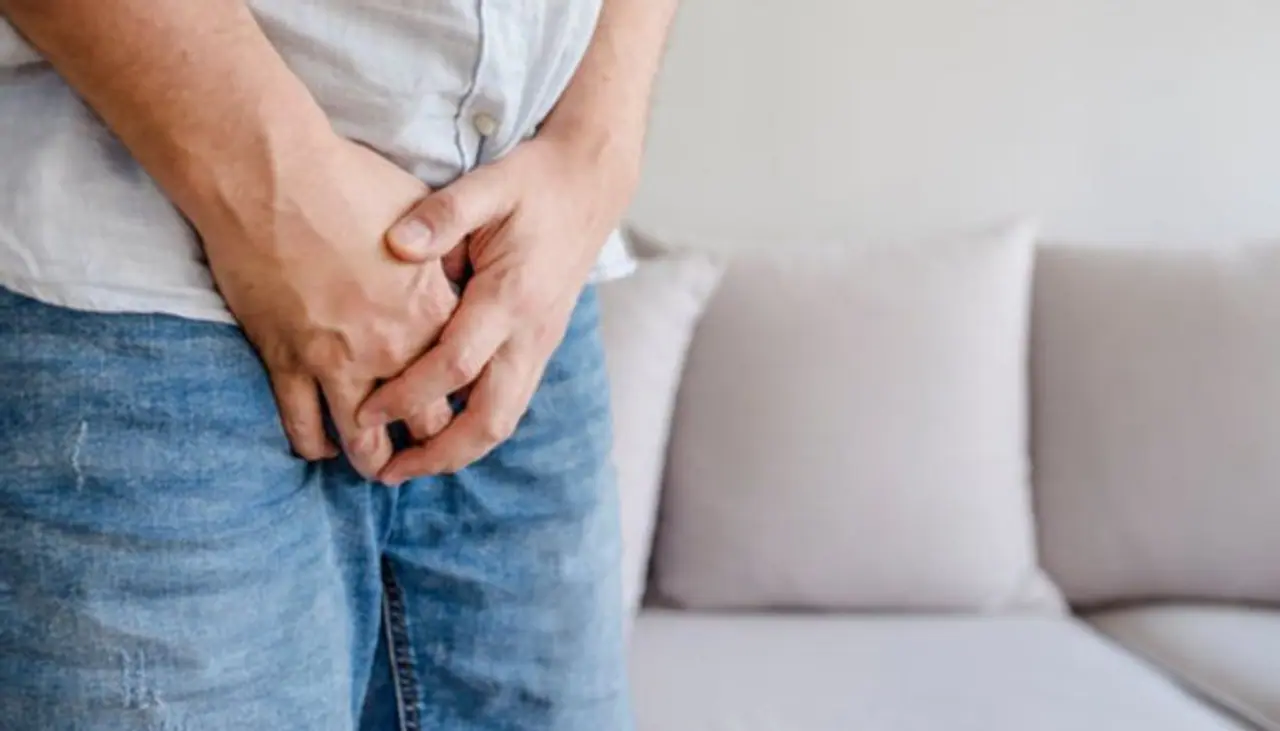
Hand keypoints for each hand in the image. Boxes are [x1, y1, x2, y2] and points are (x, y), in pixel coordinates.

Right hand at [199, 136, 457, 478]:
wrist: (270, 175)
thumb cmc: (348, 181)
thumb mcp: (421, 214)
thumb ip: (443, 258)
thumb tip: (459, 271)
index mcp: (433, 313)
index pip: (466, 381)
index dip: (466, 400)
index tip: (461, 408)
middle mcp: (393, 348)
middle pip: (426, 425)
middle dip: (429, 444)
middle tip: (423, 451)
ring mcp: (337, 361)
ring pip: (363, 442)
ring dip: (373, 460)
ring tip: (376, 466)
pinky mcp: (286, 361)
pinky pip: (303, 426)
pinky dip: (314, 443)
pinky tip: (320, 445)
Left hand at [358, 133, 636, 481]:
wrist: (590, 184)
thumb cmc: (534, 183)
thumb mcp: (489, 184)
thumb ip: (443, 214)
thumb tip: (396, 244)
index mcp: (512, 296)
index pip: (457, 365)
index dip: (409, 395)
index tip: (365, 414)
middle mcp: (530, 332)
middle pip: (490, 418)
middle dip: (438, 453)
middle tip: (386, 472)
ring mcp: (540, 344)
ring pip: (504, 419)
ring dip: (458, 450)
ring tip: (408, 466)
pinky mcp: (540, 346)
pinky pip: (509, 402)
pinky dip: (475, 429)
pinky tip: (440, 432)